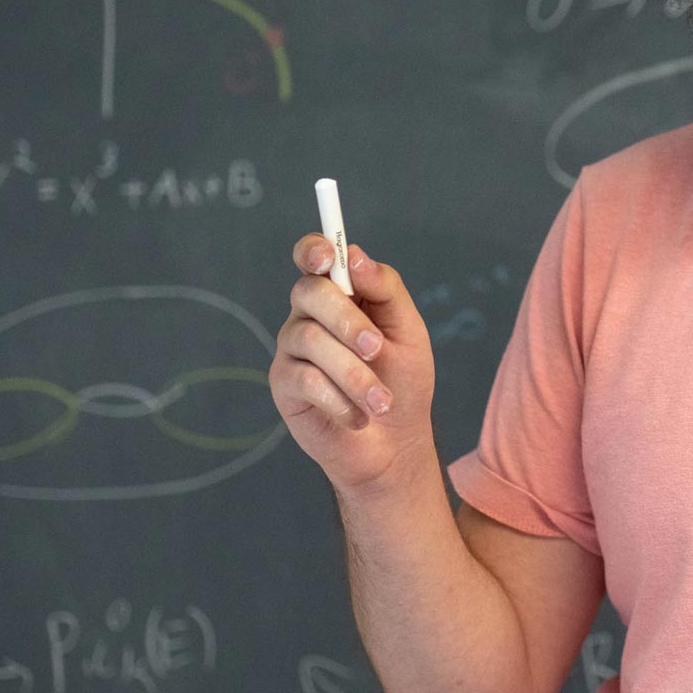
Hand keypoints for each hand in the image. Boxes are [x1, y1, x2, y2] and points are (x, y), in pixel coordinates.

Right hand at [269, 235, 436, 489]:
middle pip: (310, 293)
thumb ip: (386, 289)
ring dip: (353, 373)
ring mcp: (292, 348)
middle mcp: (309, 314)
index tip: (327, 259)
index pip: (313, 256)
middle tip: (377, 349)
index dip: (313, 249)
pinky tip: (359, 417)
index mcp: (340, 294)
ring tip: (381, 401)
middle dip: (347, 321)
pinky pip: (305, 379)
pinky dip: (339, 399)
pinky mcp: (284, 384)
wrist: (395, 442)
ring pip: (310, 340)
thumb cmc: (402, 380)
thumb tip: (355, 257)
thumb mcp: (408, 331)